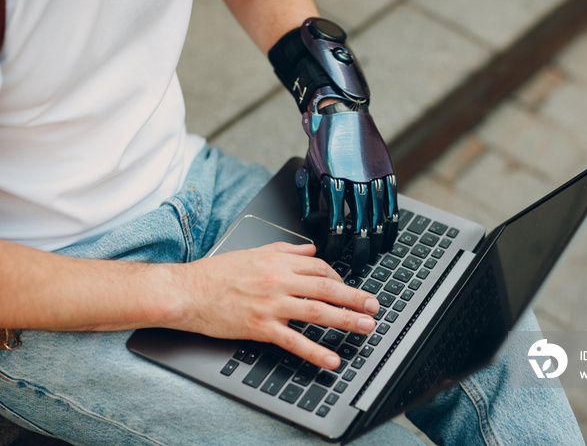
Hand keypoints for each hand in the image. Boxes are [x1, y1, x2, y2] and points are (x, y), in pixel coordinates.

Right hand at [179, 242, 378, 369]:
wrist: (188, 292)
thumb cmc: (217, 273)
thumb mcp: (254, 252)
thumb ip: (286, 250)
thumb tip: (310, 250)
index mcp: (279, 261)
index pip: (320, 268)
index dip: (339, 279)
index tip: (348, 289)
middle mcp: (279, 280)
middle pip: (327, 288)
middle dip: (355, 298)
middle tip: (374, 306)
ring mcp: (271, 305)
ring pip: (317, 311)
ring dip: (346, 320)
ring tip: (366, 327)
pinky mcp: (261, 327)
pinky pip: (294, 341)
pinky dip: (315, 351)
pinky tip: (332, 359)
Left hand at [296, 104, 398, 273]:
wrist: (341, 111)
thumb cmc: (320, 143)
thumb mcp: (307, 169)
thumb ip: (307, 197)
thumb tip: (311, 223)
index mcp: (333, 181)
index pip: (335, 223)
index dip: (335, 243)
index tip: (334, 254)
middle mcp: (355, 180)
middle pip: (360, 225)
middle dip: (357, 250)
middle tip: (356, 266)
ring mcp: (374, 176)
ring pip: (378, 217)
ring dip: (375, 241)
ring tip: (371, 257)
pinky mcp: (387, 171)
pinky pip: (392, 204)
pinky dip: (390, 224)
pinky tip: (387, 238)